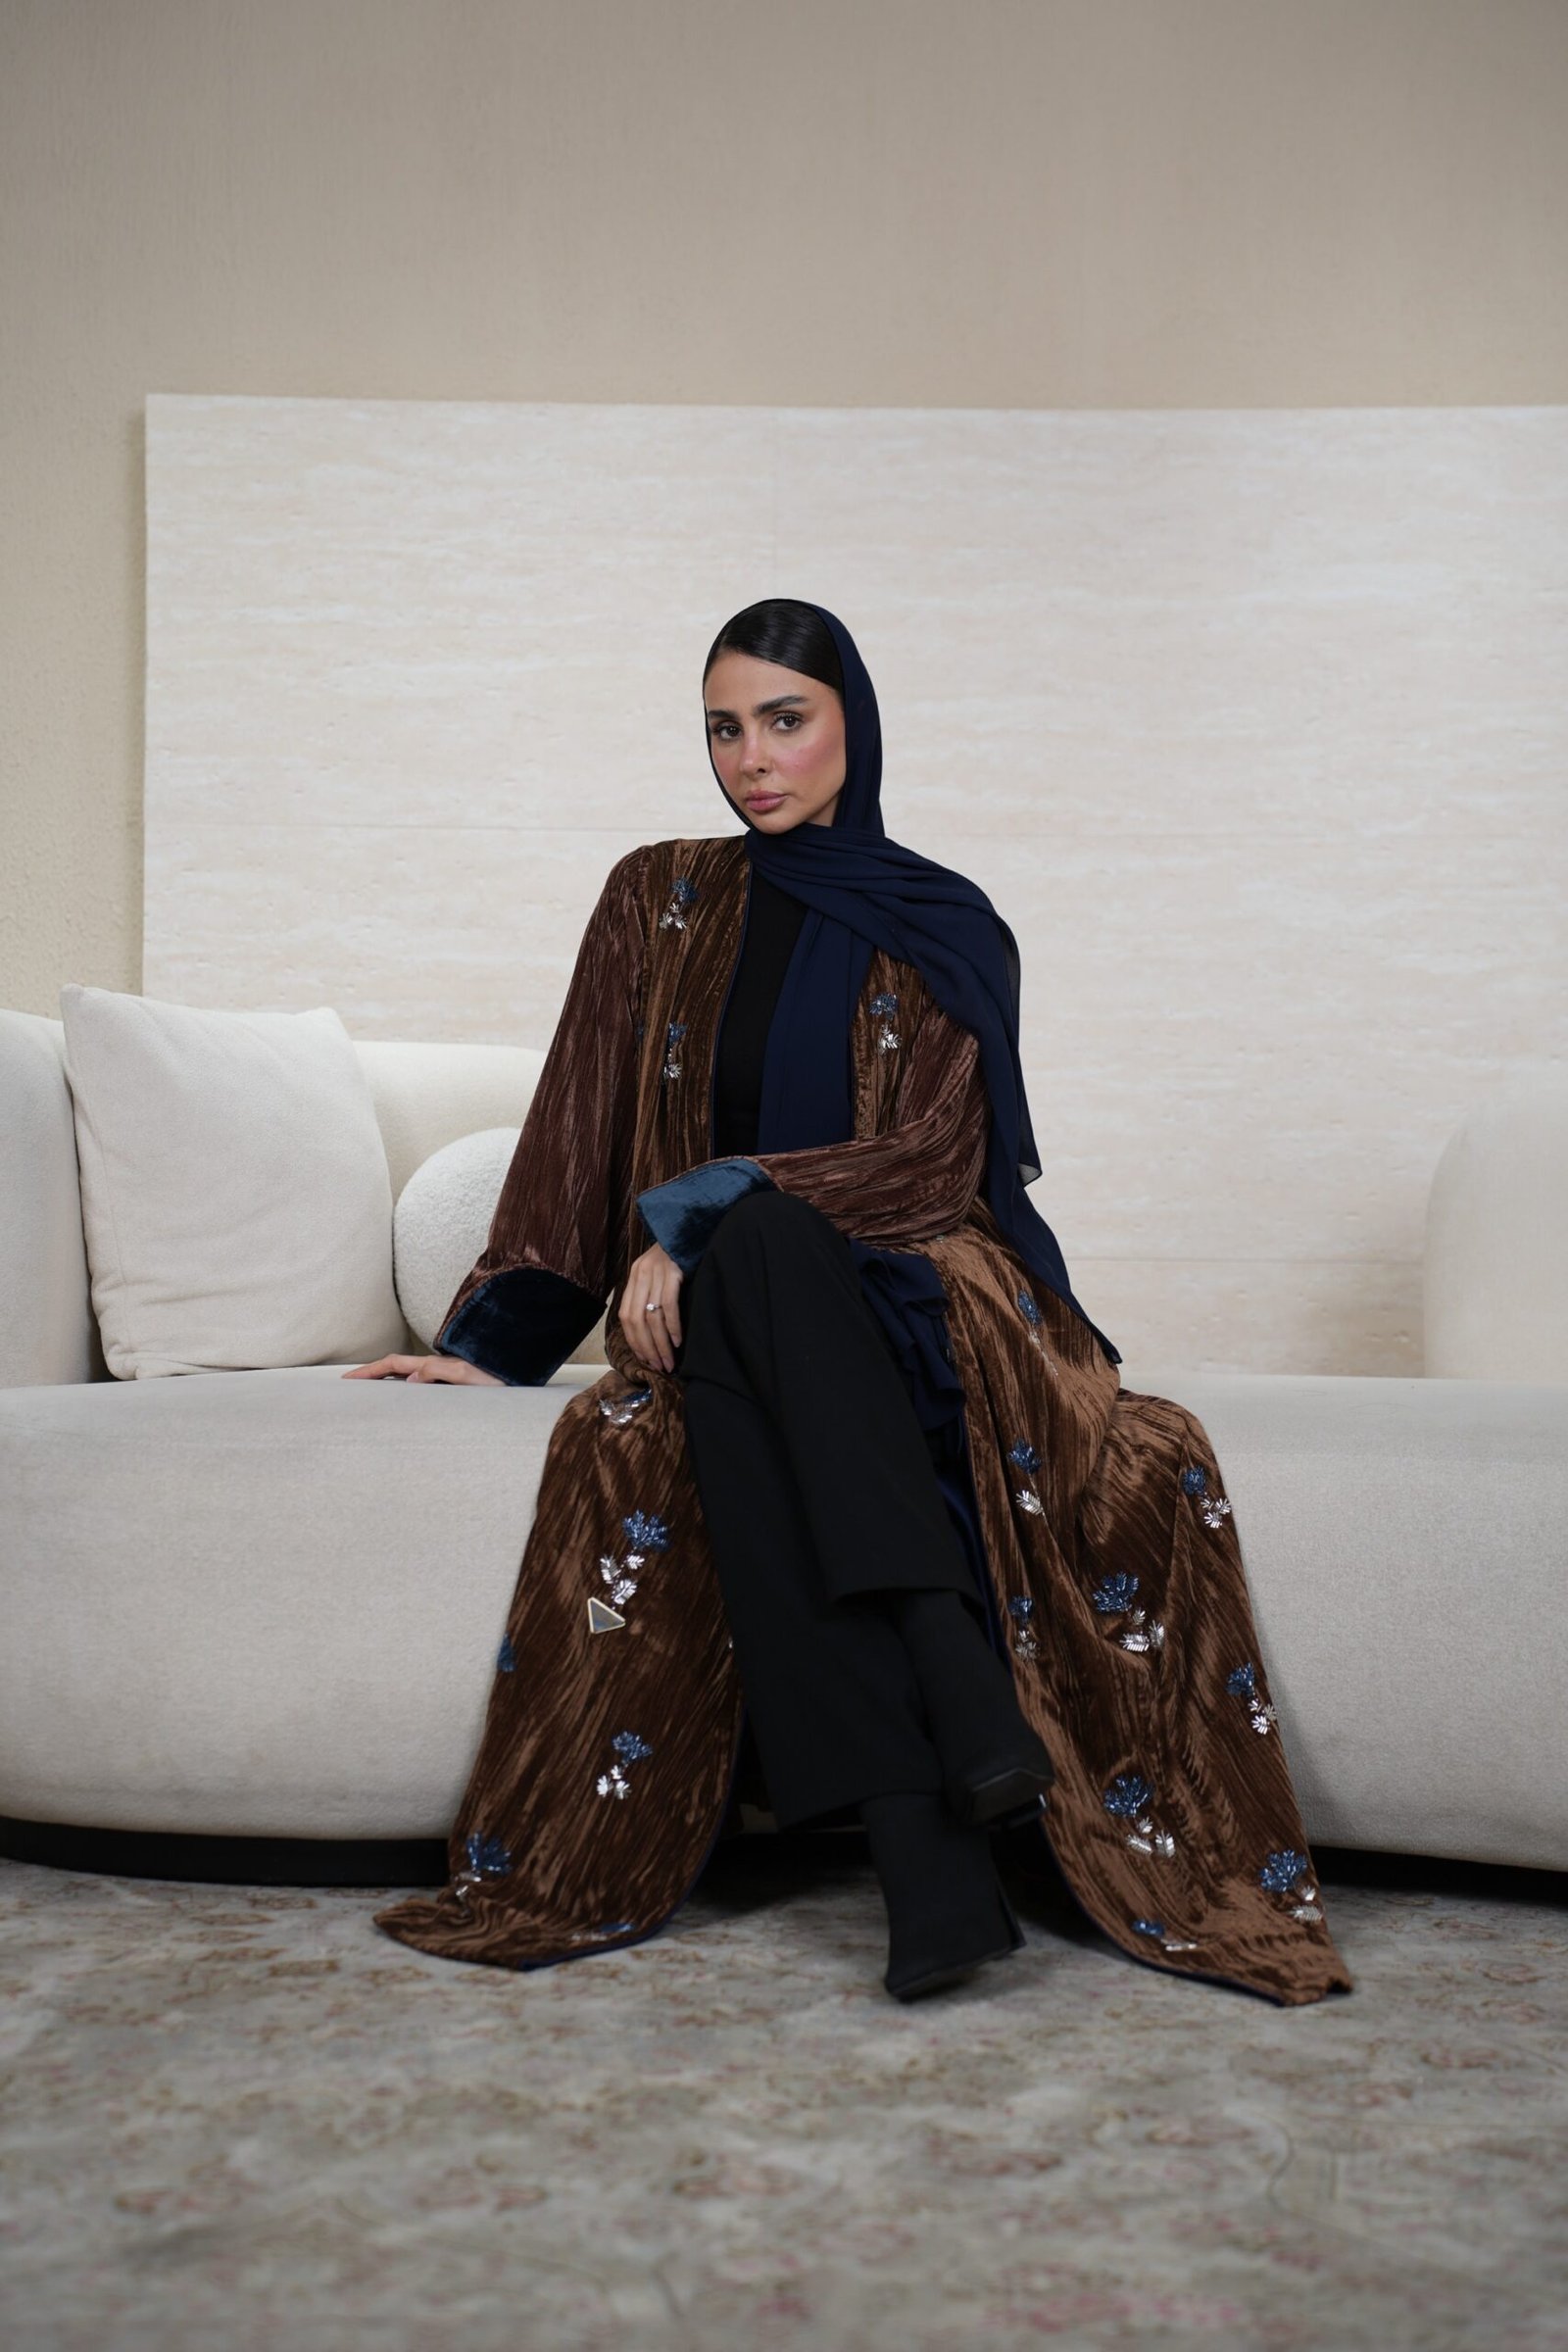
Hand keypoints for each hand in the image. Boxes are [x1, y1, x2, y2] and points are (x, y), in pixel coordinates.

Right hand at [341, 1352, 504, 1384]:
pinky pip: (421, 1386)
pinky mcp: (455, 1386)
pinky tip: (404, 1400)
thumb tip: (409, 1379)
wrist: (523, 1377)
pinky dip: (404, 1390)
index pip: (393, 1364)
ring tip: (368, 1393)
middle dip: (371, 1375)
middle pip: (396, 1368)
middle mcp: (438, 1368)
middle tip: (349, 1386)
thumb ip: (439, 1373)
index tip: (346, 1379)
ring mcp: (445, 1376)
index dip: (369, 1371)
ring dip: (386, 1382)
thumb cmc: (500, 1379)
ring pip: (408, 1377)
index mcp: (435, 1364)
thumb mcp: (468, 1377)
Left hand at [617, 1242, 683, 1374]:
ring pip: (653, 1317)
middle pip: (637, 1320)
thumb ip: (649, 1293)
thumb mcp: (657, 1272)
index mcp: (634, 1277)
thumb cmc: (678, 1254)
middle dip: (647, 1348)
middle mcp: (641, 1274)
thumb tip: (649, 1329)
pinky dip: (673, 1326)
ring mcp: (657, 1272)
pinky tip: (678, 1341)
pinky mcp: (673, 1270)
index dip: (634, 1341)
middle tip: (658, 1366)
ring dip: (661, 1344)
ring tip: (669, 1361)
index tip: (645, 1359)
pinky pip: (670, 1305)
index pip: (626, 1316)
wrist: (691, 1226)